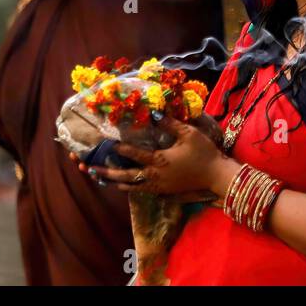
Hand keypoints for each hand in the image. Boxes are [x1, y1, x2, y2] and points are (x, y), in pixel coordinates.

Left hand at [78, 116, 232, 195]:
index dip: (119, 149)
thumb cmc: (203, 153)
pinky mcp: (162, 192)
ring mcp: (158, 186)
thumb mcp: (188, 134)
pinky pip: (140, 190)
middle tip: (90, 168)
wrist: (216, 176)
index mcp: (159, 160)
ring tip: (99, 178)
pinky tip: (121, 184)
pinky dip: (127, 187)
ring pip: (130, 186)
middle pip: (125, 176)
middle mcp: (155, 176)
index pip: (134, 154)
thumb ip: (170, 124)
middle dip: (106, 172)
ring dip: (114, 181)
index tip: (106, 144)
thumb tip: (154, 113)